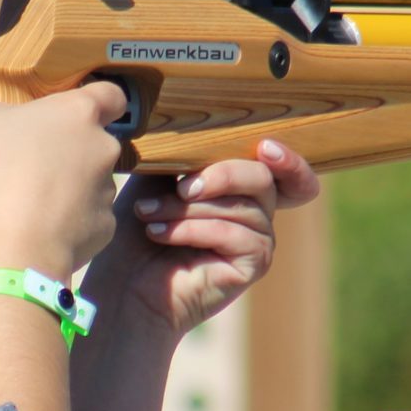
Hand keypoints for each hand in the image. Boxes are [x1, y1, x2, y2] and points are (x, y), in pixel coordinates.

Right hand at [0, 68, 125, 276]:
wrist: (15, 245)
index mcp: (78, 114)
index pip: (112, 95)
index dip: (101, 100)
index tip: (80, 111)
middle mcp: (103, 147)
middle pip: (97, 142)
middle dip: (73, 150)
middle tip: (36, 162)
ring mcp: (107, 190)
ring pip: (94, 182)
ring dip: (72, 187)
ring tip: (34, 201)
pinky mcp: (105, 227)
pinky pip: (89, 219)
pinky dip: (71, 222)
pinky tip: (43, 228)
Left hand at [83, 138, 321, 338]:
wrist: (123, 285)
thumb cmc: (137, 229)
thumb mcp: (160, 177)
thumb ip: (189, 152)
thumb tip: (203, 125)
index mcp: (238, 188)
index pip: (284, 168)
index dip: (287, 158)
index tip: (265, 146)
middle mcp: (256, 213)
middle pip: (263, 178)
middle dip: (219, 176)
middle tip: (179, 187)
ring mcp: (259, 240)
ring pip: (245, 207)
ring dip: (191, 207)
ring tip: (150, 214)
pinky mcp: (254, 265)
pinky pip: (237, 234)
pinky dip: (194, 230)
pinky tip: (161, 233)